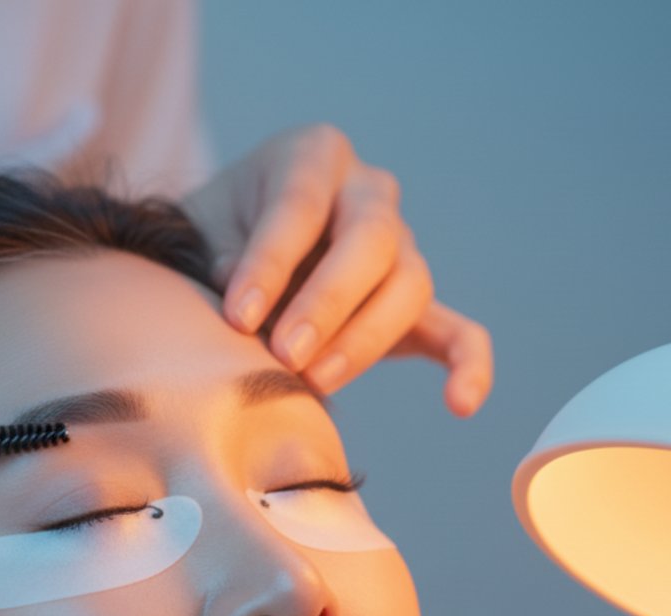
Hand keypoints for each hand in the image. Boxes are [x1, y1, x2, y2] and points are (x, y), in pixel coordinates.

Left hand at [181, 123, 493, 414]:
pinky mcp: (413, 304)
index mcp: (313, 156)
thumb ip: (221, 254)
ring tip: (313, 381)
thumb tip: (242, 291)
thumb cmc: (215, 235)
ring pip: (408, 285)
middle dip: (327, 303)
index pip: (299, 206)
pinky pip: (457, 332)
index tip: (238, 318)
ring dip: (363, 339)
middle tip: (285, 353)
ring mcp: (399, 246)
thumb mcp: (203, 229)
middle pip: (371, 240)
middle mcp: (368, 192)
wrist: (232, 250)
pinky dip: (467, 366)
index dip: (270, 264)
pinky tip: (461, 405)